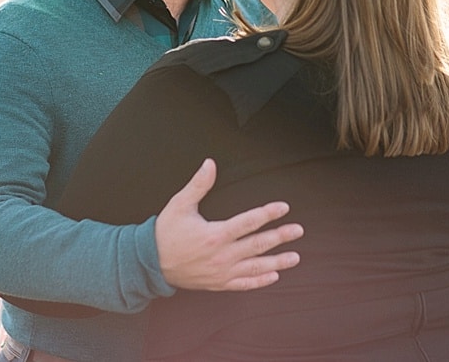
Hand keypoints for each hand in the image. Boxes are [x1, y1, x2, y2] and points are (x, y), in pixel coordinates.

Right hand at [155, 158, 303, 290]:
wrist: (151, 264)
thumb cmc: (166, 233)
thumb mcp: (180, 205)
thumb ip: (198, 184)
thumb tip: (210, 164)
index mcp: (214, 235)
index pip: (248, 222)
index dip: (267, 214)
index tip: (283, 207)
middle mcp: (221, 255)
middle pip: (257, 245)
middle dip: (280, 237)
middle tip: (298, 230)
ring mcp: (222, 272)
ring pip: (255, 267)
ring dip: (277, 262)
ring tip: (295, 257)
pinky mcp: (218, 283)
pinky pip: (243, 284)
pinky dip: (259, 281)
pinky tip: (273, 277)